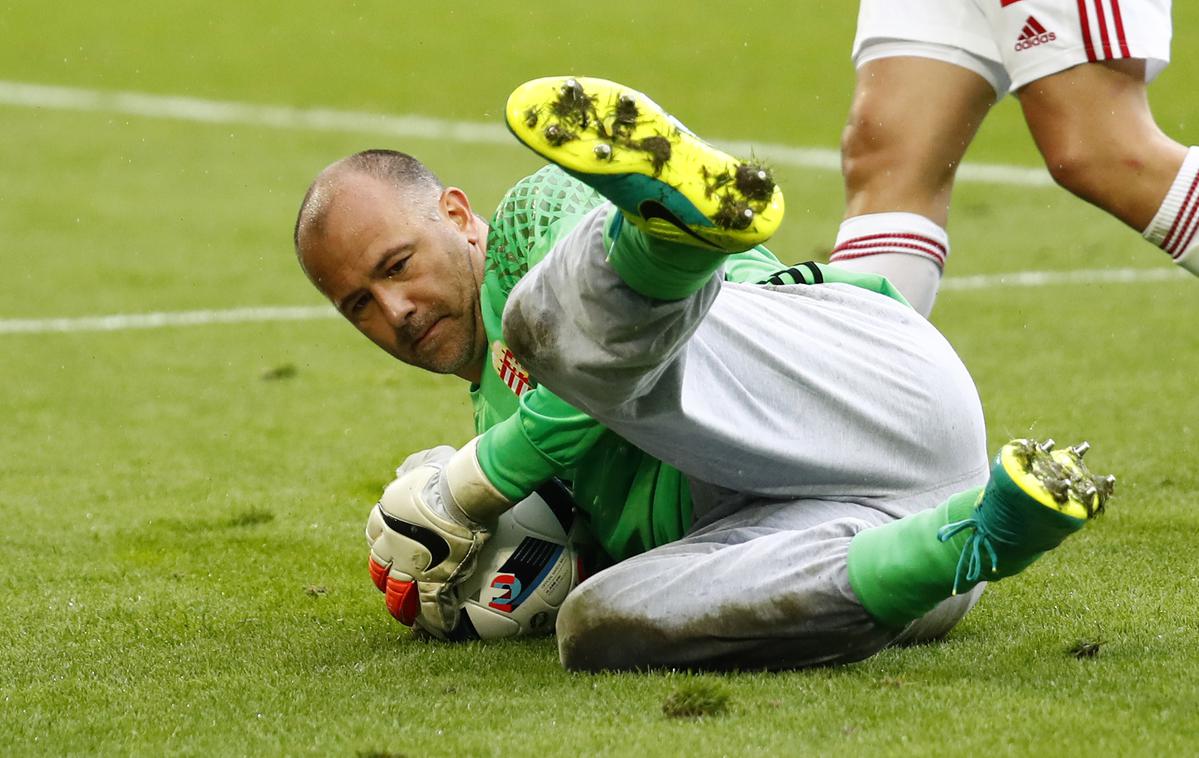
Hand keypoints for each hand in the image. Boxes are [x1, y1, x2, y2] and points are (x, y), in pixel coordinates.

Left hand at [364, 438, 510, 635]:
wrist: (459, 495)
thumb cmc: (445, 475)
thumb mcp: (423, 463)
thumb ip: (412, 468)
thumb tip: (403, 471)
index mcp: (384, 519)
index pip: (375, 539)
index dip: (384, 548)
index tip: (391, 553)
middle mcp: (389, 547)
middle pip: (380, 573)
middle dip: (388, 582)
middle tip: (399, 589)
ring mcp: (409, 568)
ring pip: (398, 596)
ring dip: (405, 608)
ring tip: (414, 620)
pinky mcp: (432, 582)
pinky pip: (430, 609)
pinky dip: (437, 621)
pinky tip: (444, 629)